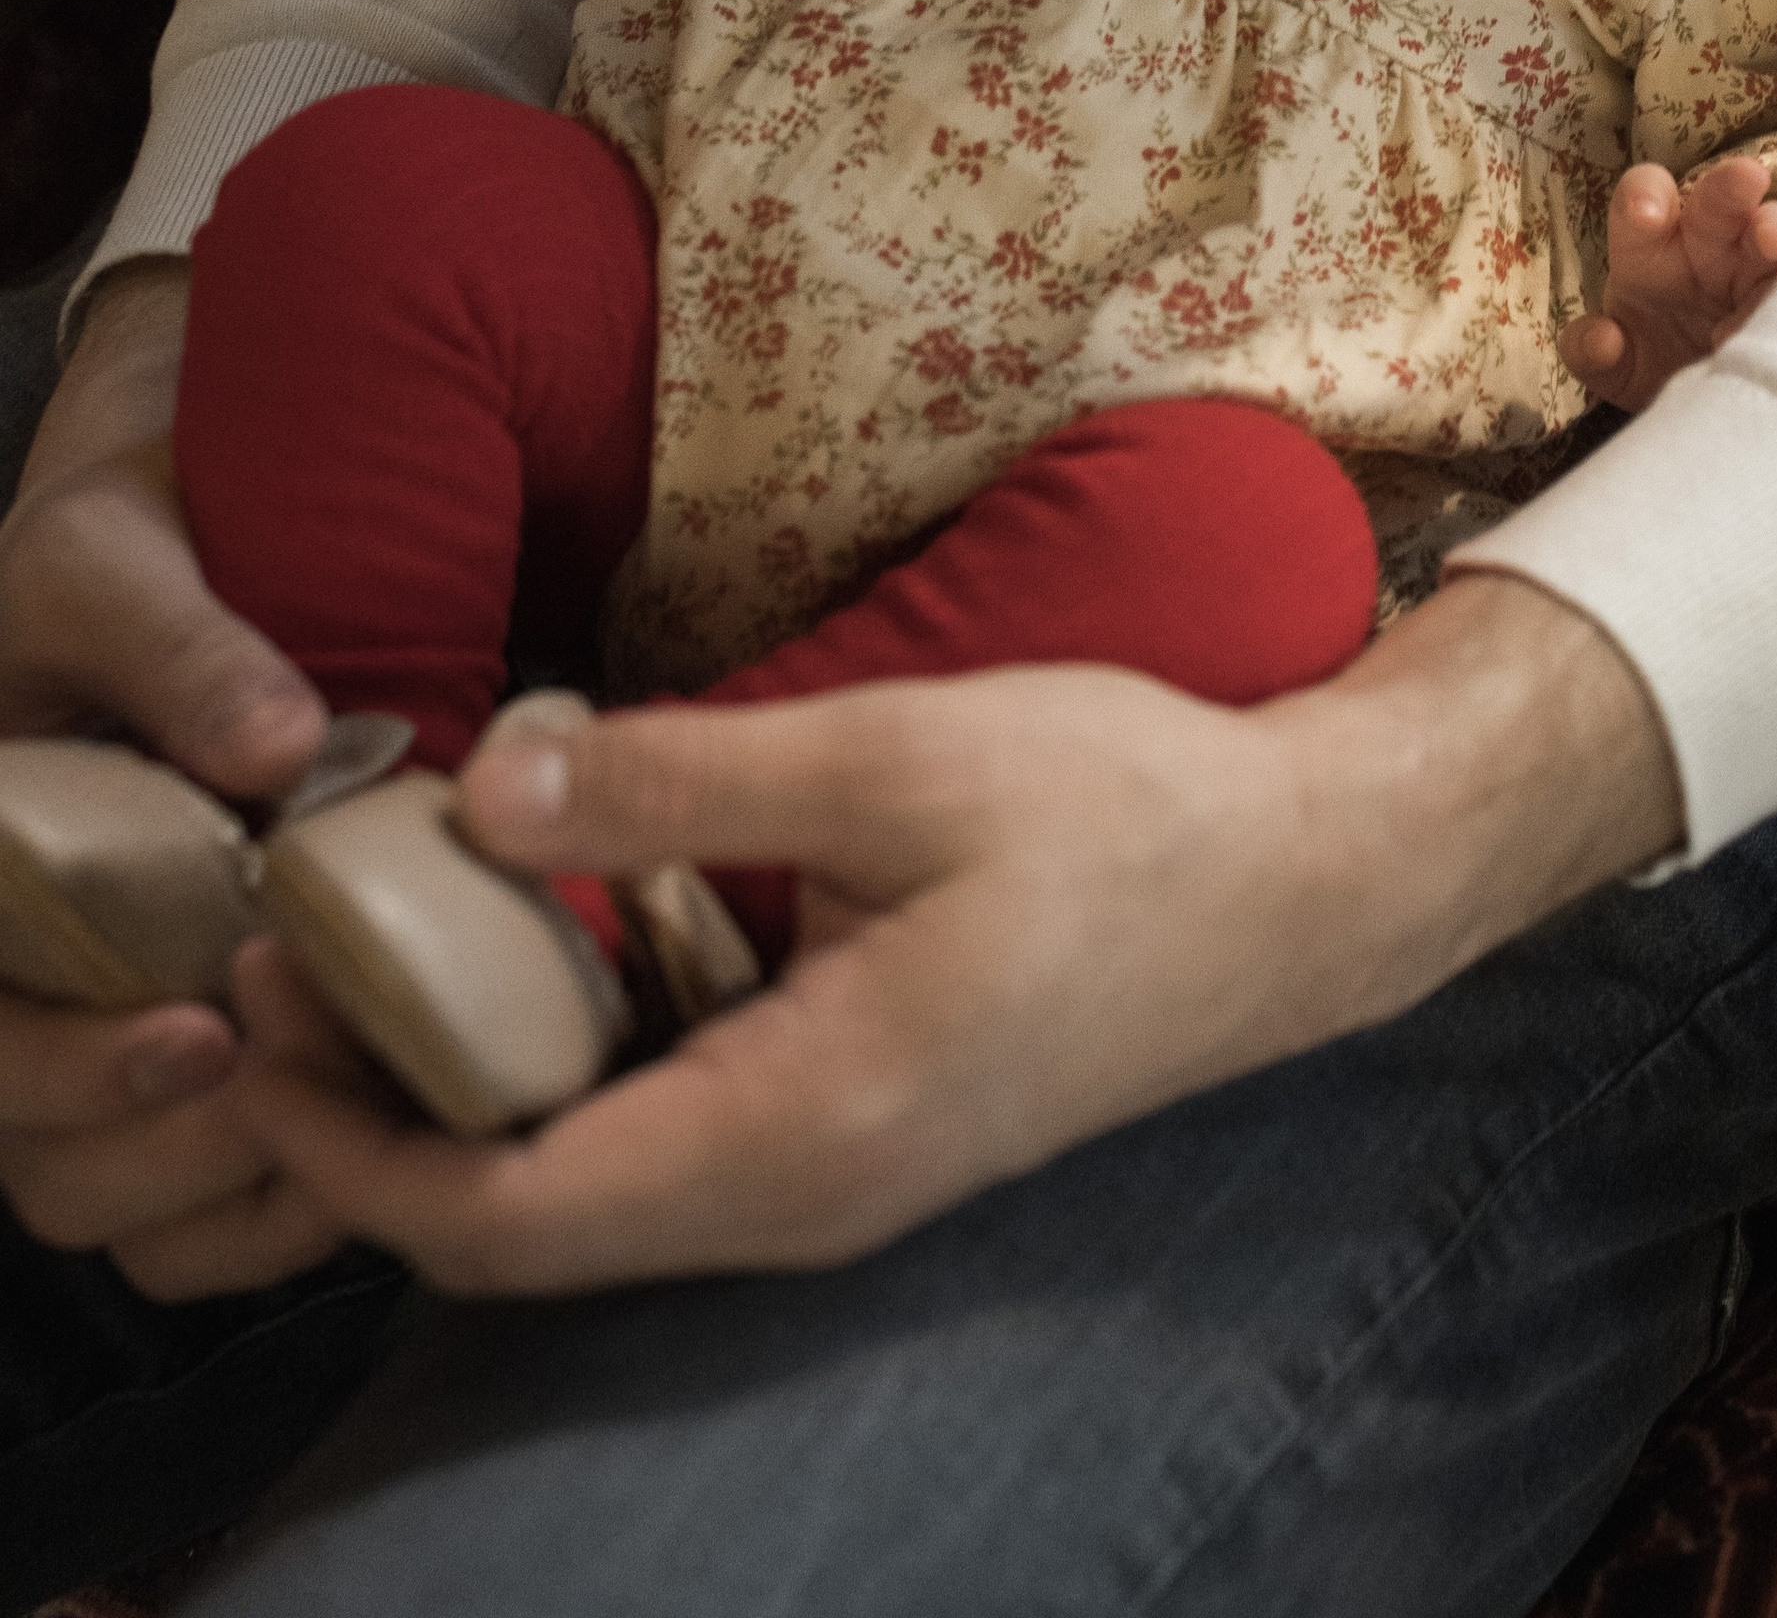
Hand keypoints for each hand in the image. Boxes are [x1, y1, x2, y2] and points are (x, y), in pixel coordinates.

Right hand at [0, 261, 342, 1295]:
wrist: (168, 551)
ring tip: (362, 1105)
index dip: (72, 1071)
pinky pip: (209, 1218)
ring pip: (132, 1217)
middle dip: (183, 1145)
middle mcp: (13, 995)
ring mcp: (93, 1047)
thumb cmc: (115, 551)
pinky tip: (379, 1126)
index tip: (202, 1035)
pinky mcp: (188, 1067)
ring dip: (246, 1188)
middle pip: (51, 1173)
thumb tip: (278, 751)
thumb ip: (178, 650)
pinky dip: (287, 1207)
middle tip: (313, 1065)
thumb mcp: (110, 561)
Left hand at [228, 571, 1680, 1295]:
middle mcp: (801, 1198)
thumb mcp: (901, 755)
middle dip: (377, 1119)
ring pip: (592, 1192)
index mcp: (801, 1130)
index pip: (503, 1216)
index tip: (257, 1017)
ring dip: (468, 1091)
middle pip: (522, 1230)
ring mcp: (837, 1181)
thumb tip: (482, 794)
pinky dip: (570, 1067)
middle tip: (292, 961)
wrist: (1312, 889)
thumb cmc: (1129, 812)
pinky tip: (553, 937)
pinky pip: (667, 1142)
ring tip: (388, 937)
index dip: (348, 1143)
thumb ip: (683, 780)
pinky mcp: (864, 1132)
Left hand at [1561, 156, 1776, 414]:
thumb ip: (1593, 353)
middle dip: (1730, 186)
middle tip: (1746, 177)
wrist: (1701, 399)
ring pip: (1776, 231)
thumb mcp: (1617, 365)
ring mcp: (1759, 267)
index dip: (1644, 196)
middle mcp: (1709, 244)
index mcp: (1652, 242)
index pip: (1644, 196)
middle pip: (1719, 199)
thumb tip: (1601, 341)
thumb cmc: (1653, 359)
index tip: (1646, 215)